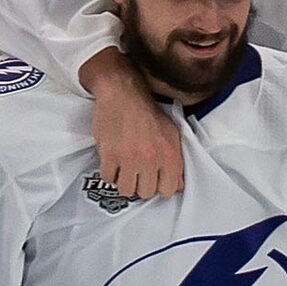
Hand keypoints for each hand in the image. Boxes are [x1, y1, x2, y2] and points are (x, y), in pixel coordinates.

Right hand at [85, 49, 183, 199]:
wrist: (123, 93)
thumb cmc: (147, 113)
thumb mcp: (171, 134)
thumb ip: (176, 162)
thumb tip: (178, 185)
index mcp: (169, 155)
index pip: (168, 191)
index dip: (159, 186)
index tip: (152, 179)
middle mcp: (151, 158)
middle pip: (145, 193)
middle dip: (140, 184)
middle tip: (136, 171)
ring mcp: (130, 158)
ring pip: (126, 190)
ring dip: (123, 181)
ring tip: (123, 167)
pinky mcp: (110, 155)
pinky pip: (108, 178)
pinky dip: (109, 172)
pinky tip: (113, 161)